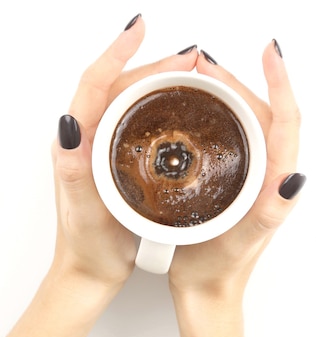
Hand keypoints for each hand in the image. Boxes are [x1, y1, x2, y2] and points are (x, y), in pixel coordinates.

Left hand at [50, 15, 196, 287]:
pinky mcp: (119, 159)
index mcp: (77, 142)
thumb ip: (72, 169)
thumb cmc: (89, 245)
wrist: (91, 270)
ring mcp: (105, 147)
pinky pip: (140, 120)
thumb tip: (69, 123)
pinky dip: (162, 104)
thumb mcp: (82, 210)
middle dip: (153, 63)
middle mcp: (88, 138)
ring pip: (132, 100)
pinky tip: (182, 109)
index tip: (139, 31)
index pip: (95, 83)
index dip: (118, 53)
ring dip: (159, 80)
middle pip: (119, 85)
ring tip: (190, 73)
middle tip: (189, 58)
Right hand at [168, 40, 303, 300]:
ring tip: (202, 75)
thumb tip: (293, 178)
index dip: (280, 84)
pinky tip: (199, 108)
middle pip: (266, 113)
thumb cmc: (221, 271)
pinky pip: (234, 137)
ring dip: (230, 93)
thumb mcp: (245, 241)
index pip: (286, 122)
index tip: (269, 52)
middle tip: (206, 62)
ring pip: (249, 122)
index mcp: (278, 183)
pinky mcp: (237, 181)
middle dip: (243, 80)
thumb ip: (269, 212)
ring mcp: (254, 177)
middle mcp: (271, 175)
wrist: (207, 293)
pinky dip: (219, 114)